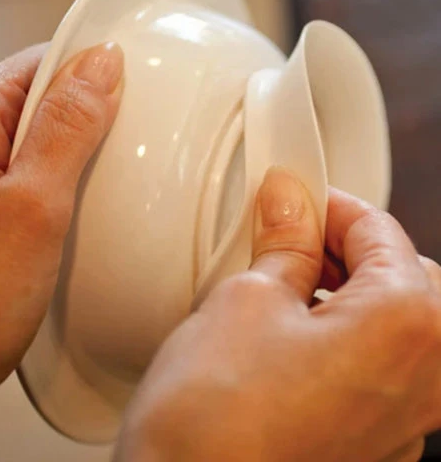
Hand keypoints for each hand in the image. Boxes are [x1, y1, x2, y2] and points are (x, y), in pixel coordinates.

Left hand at [0, 42, 122, 438]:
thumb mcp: (35, 204)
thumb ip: (68, 127)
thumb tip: (101, 65)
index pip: (42, 62)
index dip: (92, 75)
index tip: (132, 100)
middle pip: (42, 99)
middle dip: (90, 119)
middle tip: (123, 153)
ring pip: (42, 138)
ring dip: (79, 154)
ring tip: (103, 184)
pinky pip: (35, 172)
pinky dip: (64, 181)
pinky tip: (80, 207)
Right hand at [114, 168, 440, 461]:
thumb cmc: (211, 415)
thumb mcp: (247, 298)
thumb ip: (285, 245)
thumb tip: (290, 201)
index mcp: (405, 328)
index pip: (381, 232)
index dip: (333, 204)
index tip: (298, 195)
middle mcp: (423, 381)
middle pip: (406, 277)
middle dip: (352, 247)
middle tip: (297, 235)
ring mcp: (401, 422)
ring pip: (398, 324)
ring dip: (352, 290)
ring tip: (293, 280)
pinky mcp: (371, 445)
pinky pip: (381, 367)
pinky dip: (350, 334)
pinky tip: (299, 332)